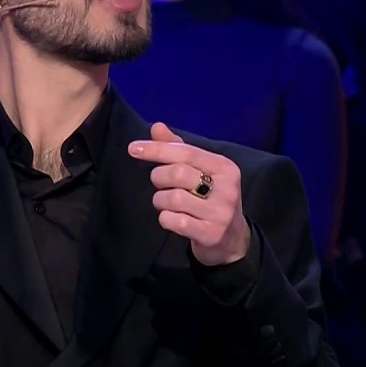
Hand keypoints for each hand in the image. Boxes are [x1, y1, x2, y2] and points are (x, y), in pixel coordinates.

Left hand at [128, 123, 251, 266]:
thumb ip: (179, 149)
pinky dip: (166, 218)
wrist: (232, 239)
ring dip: (160, 201)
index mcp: (224, 167)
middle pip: (177, 173)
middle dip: (158, 178)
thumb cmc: (211, 198)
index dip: (157, 149)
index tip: (133, 148)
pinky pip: (175, 221)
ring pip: (173, 198)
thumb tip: (157, 127)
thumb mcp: (202, 171)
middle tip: (159, 184)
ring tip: (166, 203)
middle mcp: (226, 188)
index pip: (186, 152)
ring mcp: (221, 213)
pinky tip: (172, 218)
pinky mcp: (211, 234)